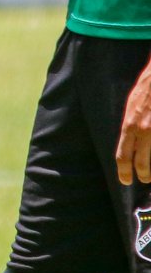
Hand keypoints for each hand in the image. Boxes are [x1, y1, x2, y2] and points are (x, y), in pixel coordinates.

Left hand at [117, 55, 150, 185]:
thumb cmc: (144, 92)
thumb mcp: (130, 109)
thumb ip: (130, 127)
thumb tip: (129, 143)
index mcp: (130, 126)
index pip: (123, 155)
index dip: (123, 171)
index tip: (125, 180)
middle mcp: (143, 131)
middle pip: (141, 162)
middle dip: (142, 175)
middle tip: (143, 179)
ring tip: (150, 175)